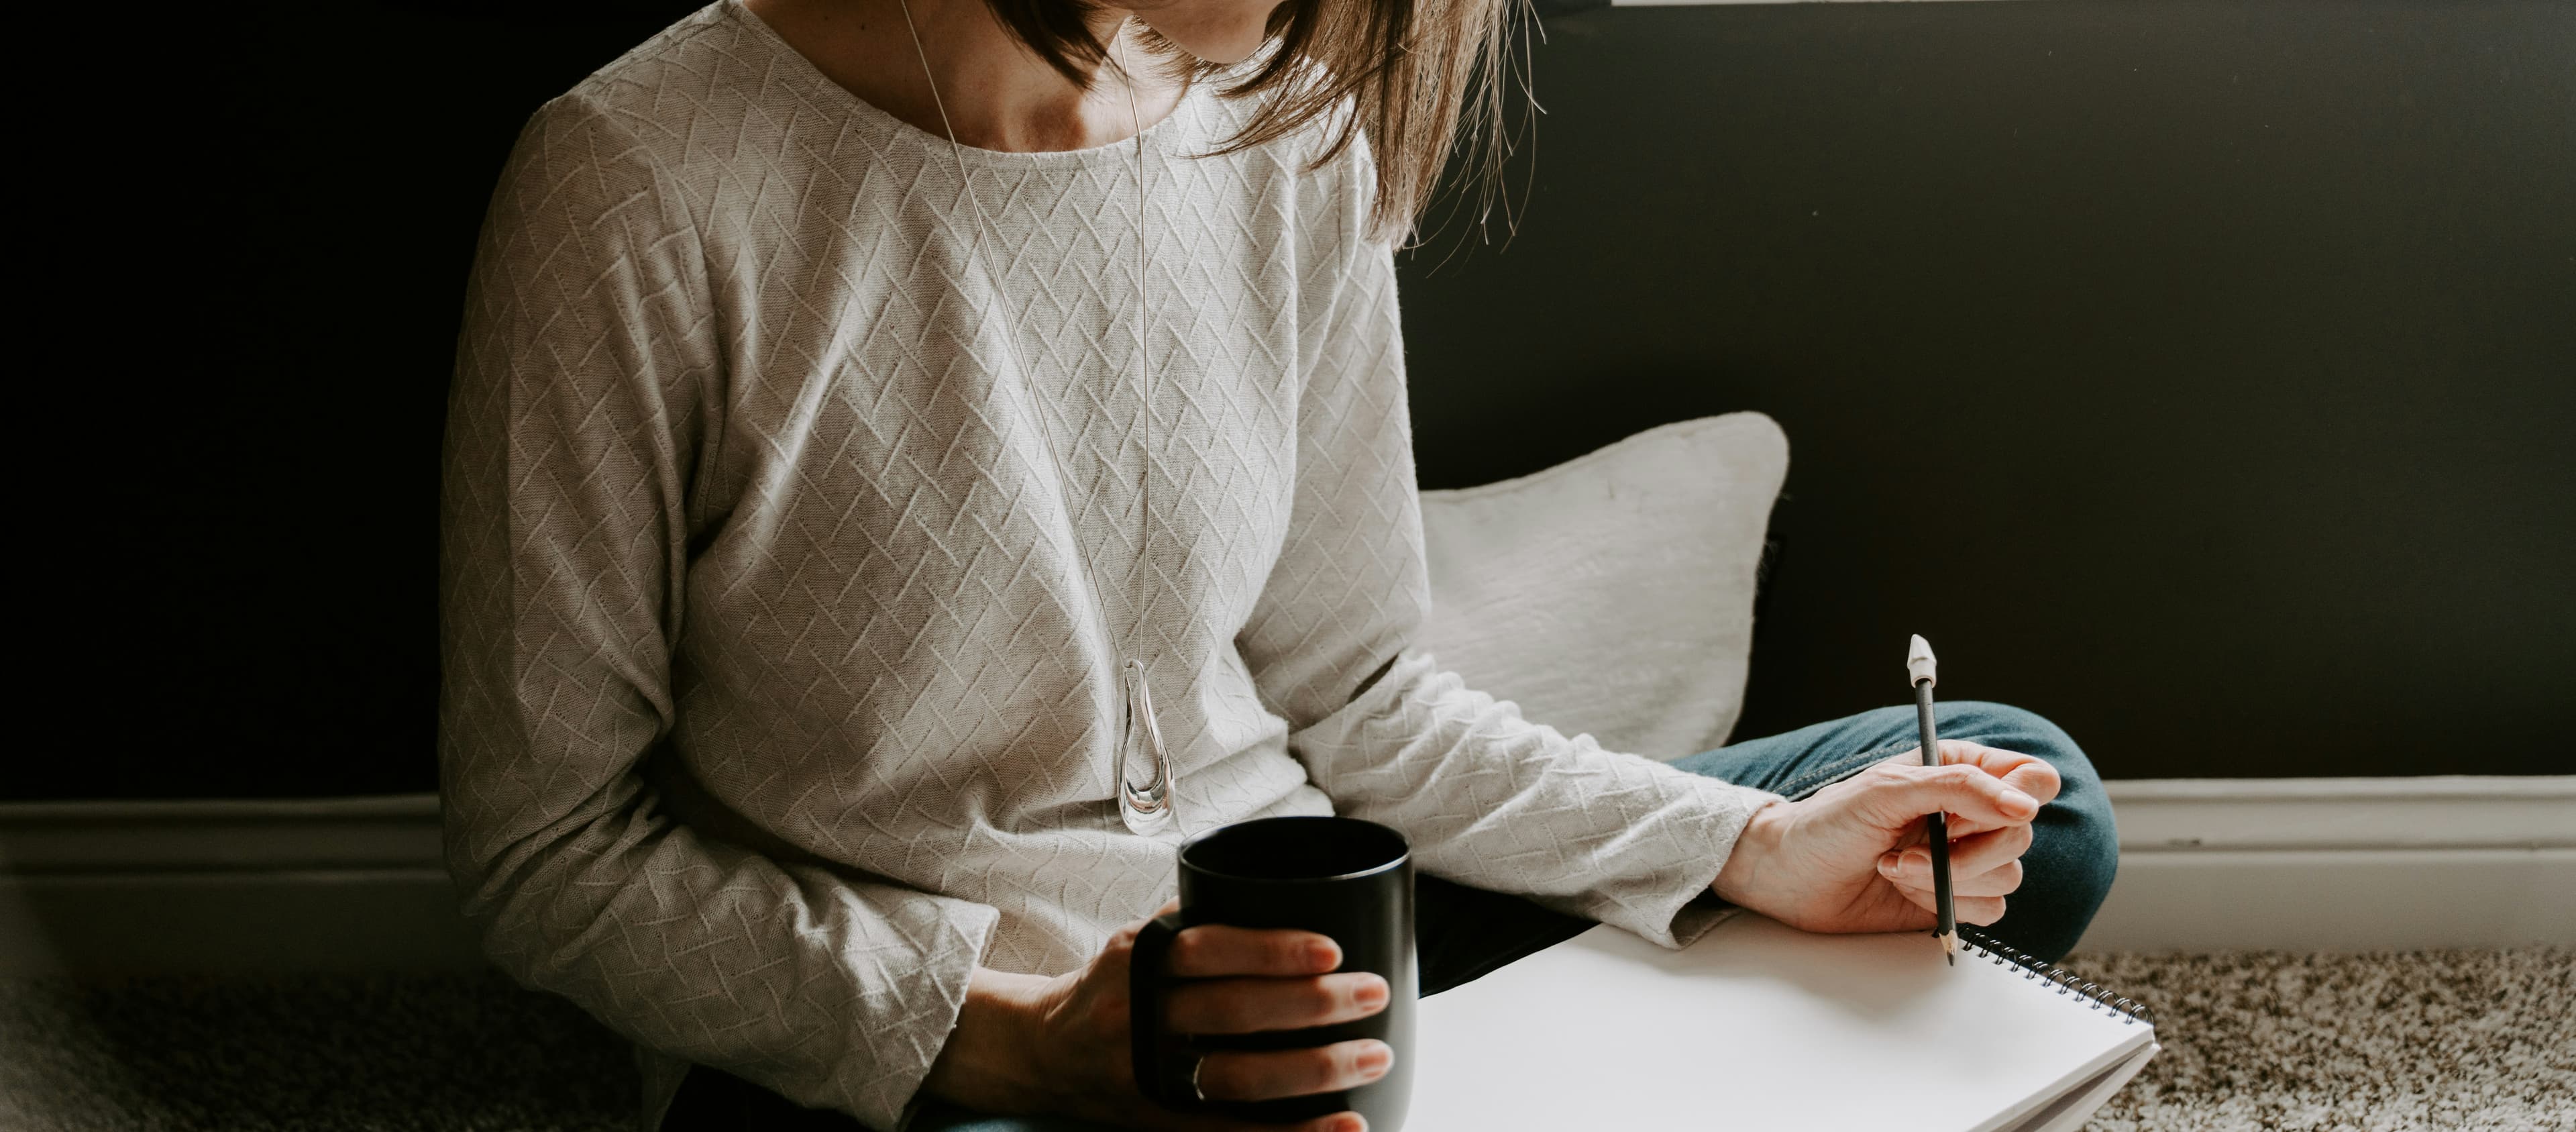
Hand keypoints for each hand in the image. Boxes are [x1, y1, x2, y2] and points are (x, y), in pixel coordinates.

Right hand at [922, 901, 1392, 1131]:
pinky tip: (1345, 1127)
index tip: (1332, 949)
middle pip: (1231, 1013)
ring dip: (1314, 1070)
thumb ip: (1198, 919)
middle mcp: (1136, 1019)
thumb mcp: (1137, 938)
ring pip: (1237, 1078)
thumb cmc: (1114, 984)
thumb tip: (1288, 889)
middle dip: (1311, 1006)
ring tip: (1374, 1055)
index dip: (1270, 950)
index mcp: (1134, 961)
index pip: (1207, 951)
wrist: (1045, 1052)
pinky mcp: (1161, 1122)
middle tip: (1374, 993)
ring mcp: (1147, 1078)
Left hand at [1710, 742, 2061, 934]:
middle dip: (1966, 851)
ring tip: (1894, 867)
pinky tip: (1903, 889)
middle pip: (2022, 834)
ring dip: (1946, 879)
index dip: (2017, 799)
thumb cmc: (1828, 822)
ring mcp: (1966, 858)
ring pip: (2009, 876)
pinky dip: (1945, 904)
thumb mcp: (1888, 790)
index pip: (2033, 778)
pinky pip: (1990, 909)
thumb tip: (2025, 805)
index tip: (1977, 815)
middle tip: (1911, 850)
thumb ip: (1960, 788)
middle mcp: (1972, 813)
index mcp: (1962, 769)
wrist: (1791, 876)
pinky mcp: (1956, 899)